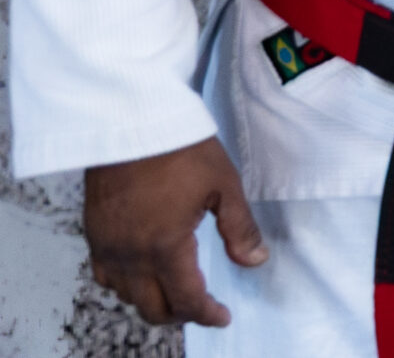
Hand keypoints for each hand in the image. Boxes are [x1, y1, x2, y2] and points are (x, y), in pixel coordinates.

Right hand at [84, 137, 266, 326]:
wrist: (129, 121)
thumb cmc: (179, 149)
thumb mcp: (224, 186)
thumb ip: (239, 229)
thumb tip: (255, 261)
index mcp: (164, 248)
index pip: (186, 300)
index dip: (206, 315)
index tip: (223, 318)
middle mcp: (130, 256)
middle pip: (152, 308)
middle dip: (180, 315)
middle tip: (203, 308)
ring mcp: (107, 246)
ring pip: (125, 295)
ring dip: (151, 301)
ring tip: (176, 293)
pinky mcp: (93, 231)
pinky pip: (104, 275)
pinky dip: (125, 284)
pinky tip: (142, 273)